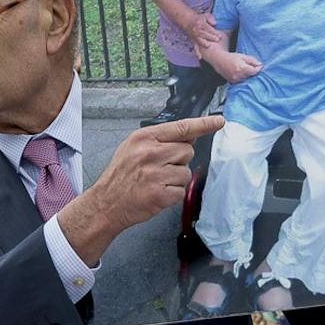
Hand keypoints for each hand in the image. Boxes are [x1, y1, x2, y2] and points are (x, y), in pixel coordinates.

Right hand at [61, 115, 223, 264]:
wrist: (106, 203)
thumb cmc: (120, 176)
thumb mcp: (132, 147)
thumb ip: (159, 139)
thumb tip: (187, 136)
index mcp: (144, 138)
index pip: (181, 127)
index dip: (203, 124)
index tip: (218, 121)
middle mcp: (150, 153)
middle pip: (187, 151)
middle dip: (179, 161)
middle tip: (160, 168)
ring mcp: (155, 174)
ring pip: (186, 173)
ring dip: (176, 180)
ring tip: (157, 182)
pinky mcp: (160, 194)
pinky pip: (182, 191)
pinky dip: (173, 194)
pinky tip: (157, 193)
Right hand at [186, 9, 222, 50]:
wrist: (187, 21)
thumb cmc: (199, 18)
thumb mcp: (205, 15)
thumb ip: (211, 18)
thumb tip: (215, 23)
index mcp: (201, 24)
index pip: (208, 29)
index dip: (214, 32)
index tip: (220, 36)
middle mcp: (197, 31)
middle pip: (205, 35)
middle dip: (211, 38)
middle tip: (218, 40)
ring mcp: (195, 37)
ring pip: (200, 41)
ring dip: (205, 44)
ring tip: (209, 47)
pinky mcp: (193, 41)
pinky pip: (195, 47)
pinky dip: (197, 53)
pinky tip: (200, 57)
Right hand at [207, 47, 262, 83]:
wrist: (220, 61)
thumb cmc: (232, 57)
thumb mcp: (243, 56)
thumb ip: (252, 60)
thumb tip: (260, 65)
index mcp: (241, 68)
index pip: (254, 71)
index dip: (258, 69)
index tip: (259, 66)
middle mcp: (238, 76)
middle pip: (251, 76)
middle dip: (252, 72)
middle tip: (251, 67)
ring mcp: (235, 80)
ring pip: (247, 79)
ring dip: (248, 75)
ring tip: (244, 69)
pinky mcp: (233, 83)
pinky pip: (242, 81)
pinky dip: (243, 78)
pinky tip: (240, 73)